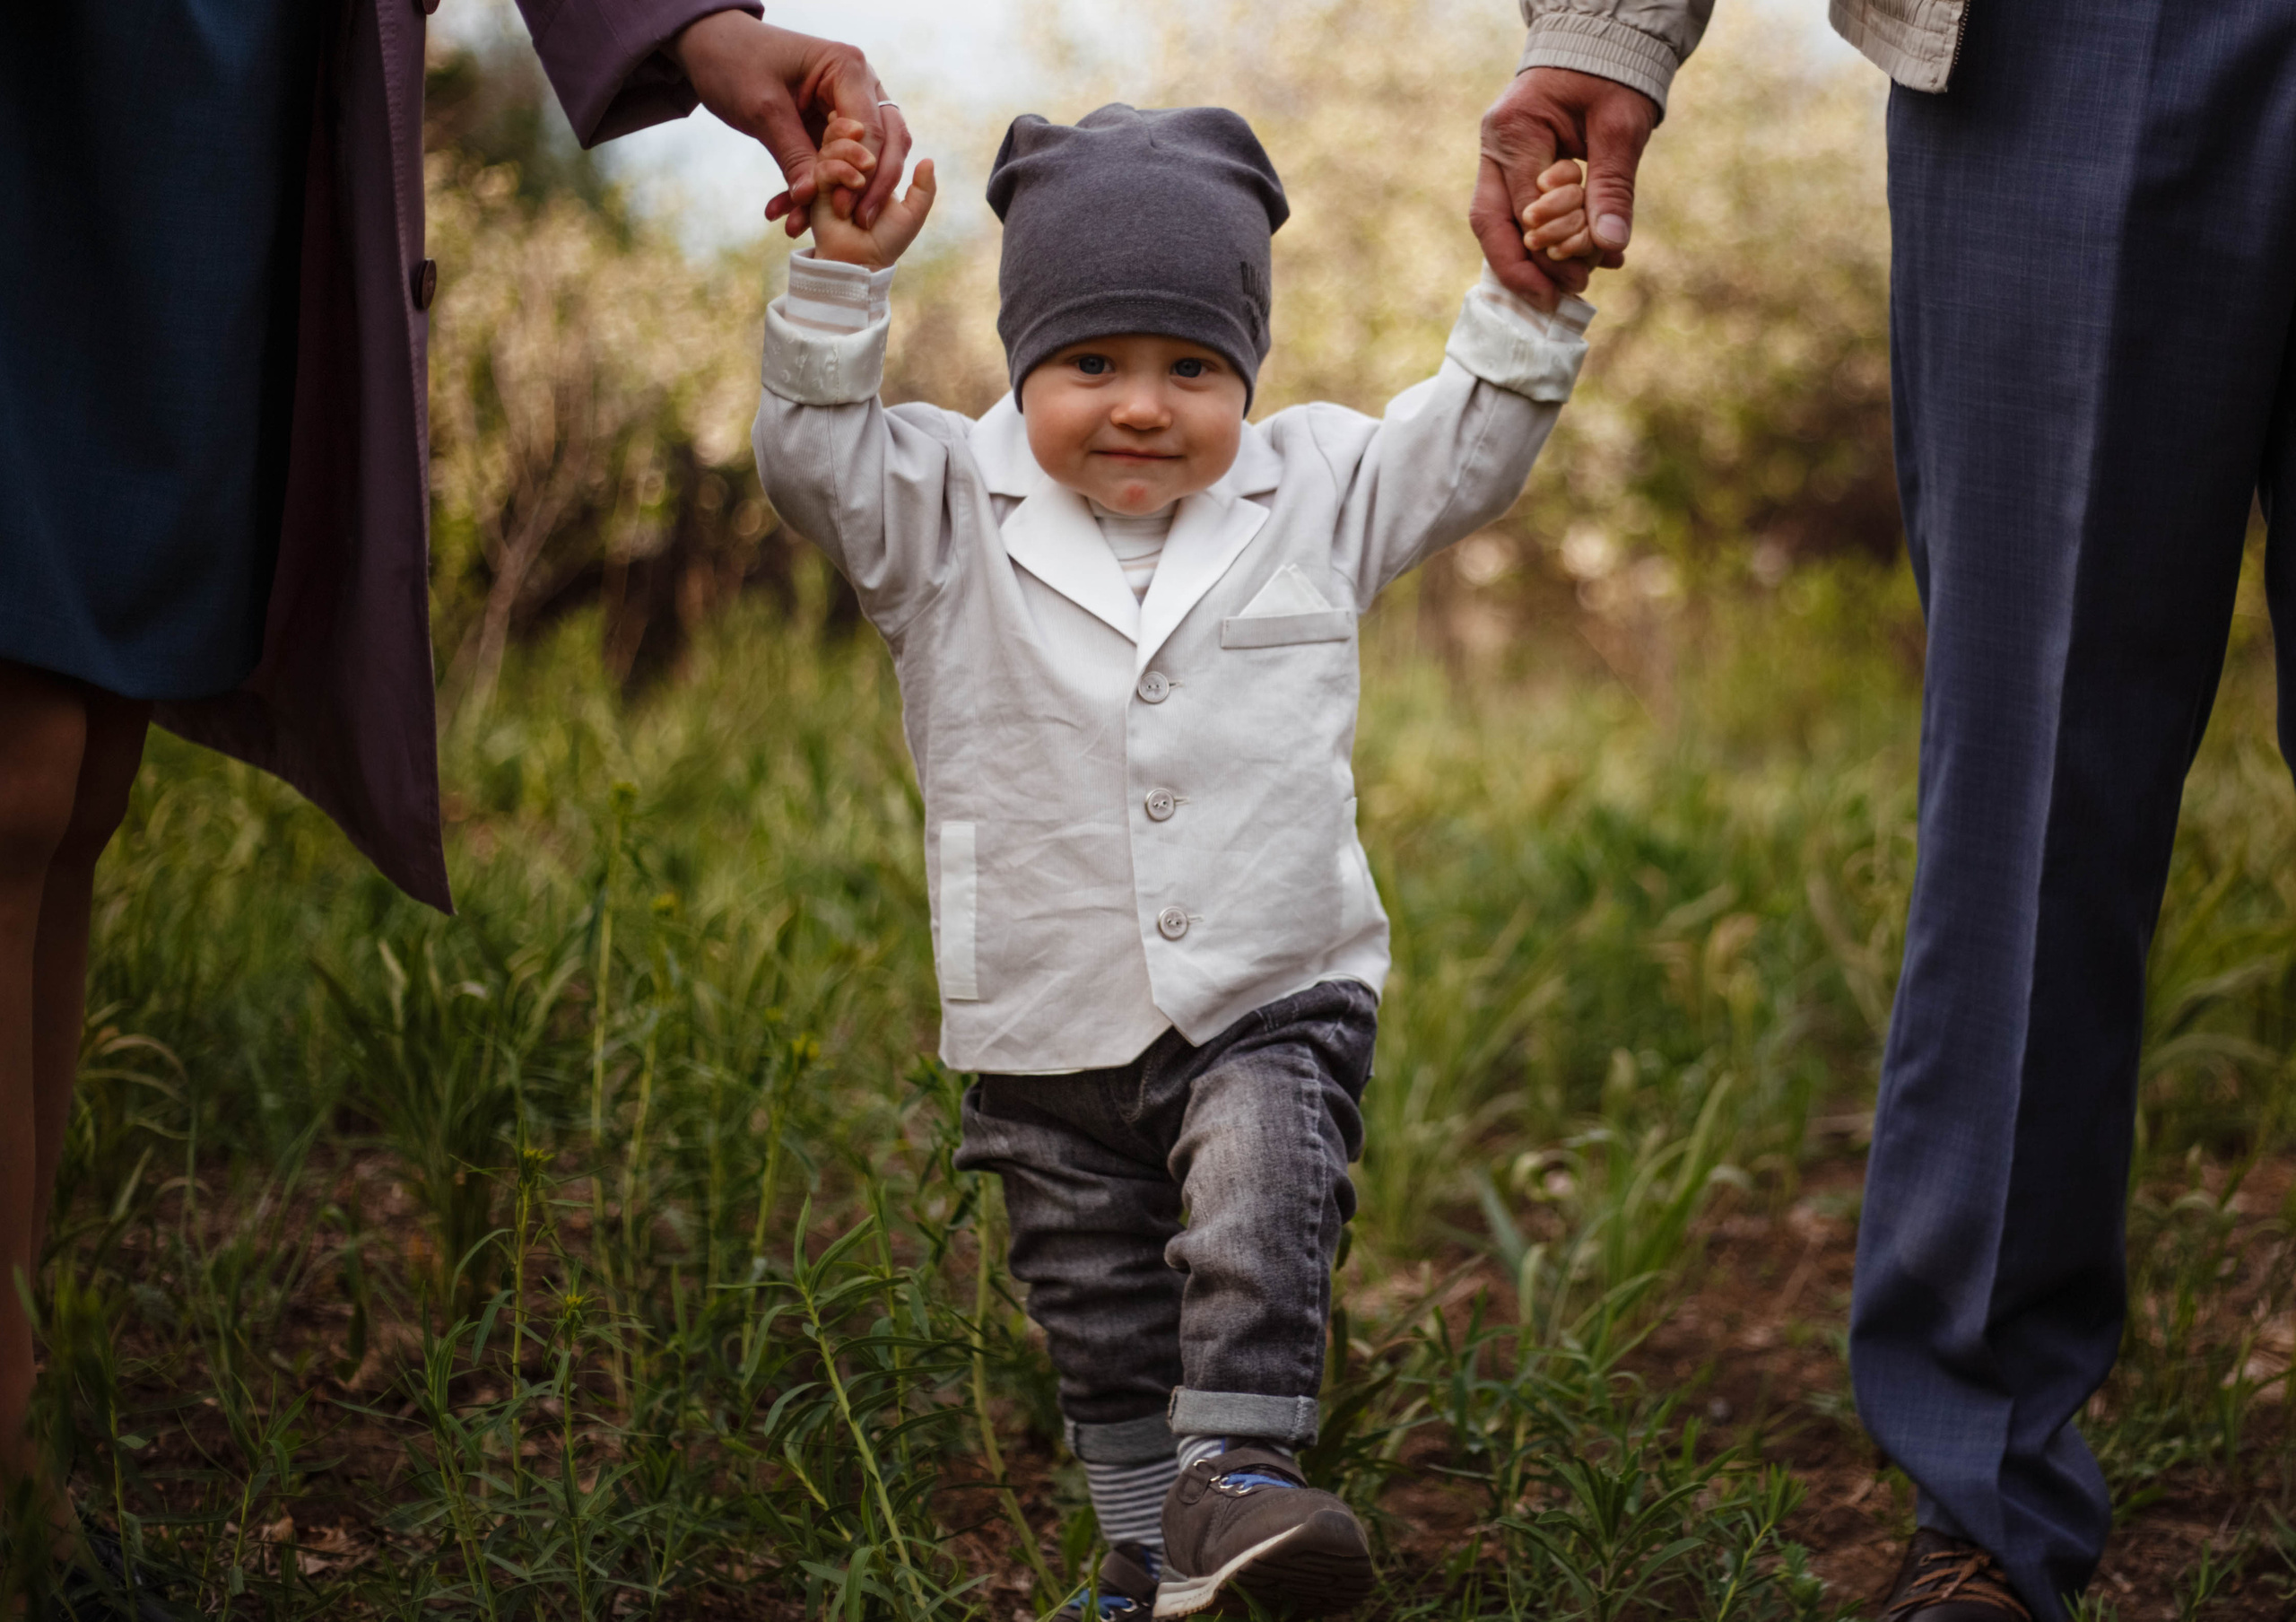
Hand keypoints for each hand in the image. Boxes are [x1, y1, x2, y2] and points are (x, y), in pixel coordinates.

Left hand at [669, 12, 913, 236]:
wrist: (712, 47)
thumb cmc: (735, 63)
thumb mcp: (762, 109)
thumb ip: (791, 154)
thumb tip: (810, 199)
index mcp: (849, 68)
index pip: (872, 129)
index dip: (863, 173)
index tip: (844, 211)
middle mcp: (860, 85)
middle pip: (887, 143)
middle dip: (871, 187)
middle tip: (856, 224)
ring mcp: (850, 105)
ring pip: (867, 158)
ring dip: (842, 194)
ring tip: (810, 226)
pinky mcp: (833, 126)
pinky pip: (837, 163)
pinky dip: (817, 189)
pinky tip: (790, 215)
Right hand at [807, 118, 936, 268]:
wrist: (862, 262)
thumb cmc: (886, 241)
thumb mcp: (912, 214)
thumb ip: (924, 189)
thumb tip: (928, 160)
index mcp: (868, 168)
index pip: (865, 134)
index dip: (869, 126)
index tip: (877, 128)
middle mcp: (846, 168)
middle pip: (842, 130)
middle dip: (853, 131)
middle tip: (868, 140)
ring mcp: (830, 178)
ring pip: (831, 146)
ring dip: (850, 151)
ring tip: (866, 169)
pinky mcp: (816, 190)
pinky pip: (824, 168)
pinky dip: (841, 170)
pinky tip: (856, 184)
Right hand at [1472, 66, 1656, 307]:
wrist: (1599, 44)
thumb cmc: (1611, 75)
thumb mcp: (1621, 127)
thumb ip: (1613, 187)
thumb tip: (1611, 246)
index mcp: (1516, 129)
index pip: (1524, 210)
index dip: (1549, 252)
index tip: (1581, 282)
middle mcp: (1494, 145)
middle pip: (1490, 224)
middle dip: (1520, 269)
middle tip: (1557, 300)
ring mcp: (1494, 154)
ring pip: (1495, 223)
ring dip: (1528, 260)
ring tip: (1570, 286)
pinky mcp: (1507, 163)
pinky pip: (1514, 211)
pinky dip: (1541, 238)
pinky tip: (1576, 257)